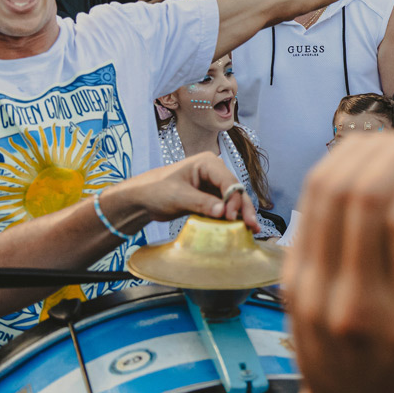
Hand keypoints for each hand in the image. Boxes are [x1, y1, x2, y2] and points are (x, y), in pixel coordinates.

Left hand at [104, 152, 260, 232]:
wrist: (141, 199)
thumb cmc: (155, 190)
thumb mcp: (178, 196)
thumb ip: (201, 203)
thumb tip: (223, 212)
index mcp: (207, 163)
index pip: (229, 181)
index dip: (233, 199)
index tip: (231, 217)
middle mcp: (214, 172)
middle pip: (236, 191)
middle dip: (244, 208)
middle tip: (252, 225)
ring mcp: (213, 186)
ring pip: (233, 200)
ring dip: (242, 214)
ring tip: (252, 229)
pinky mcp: (209, 199)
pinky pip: (224, 208)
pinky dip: (231, 218)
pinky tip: (240, 228)